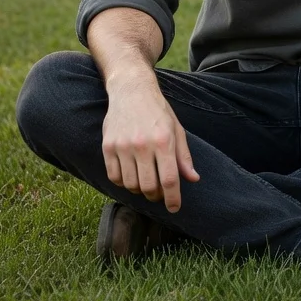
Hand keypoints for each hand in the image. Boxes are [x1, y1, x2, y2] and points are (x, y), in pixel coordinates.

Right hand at [101, 75, 199, 211]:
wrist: (131, 92)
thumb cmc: (158, 112)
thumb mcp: (177, 130)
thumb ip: (184, 157)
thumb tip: (193, 179)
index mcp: (163, 141)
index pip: (169, 179)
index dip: (173, 198)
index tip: (174, 208)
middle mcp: (142, 145)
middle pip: (148, 186)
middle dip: (156, 196)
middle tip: (160, 193)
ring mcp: (122, 146)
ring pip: (130, 185)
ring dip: (140, 190)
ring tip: (146, 182)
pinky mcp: (107, 147)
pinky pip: (114, 177)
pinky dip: (123, 182)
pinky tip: (131, 175)